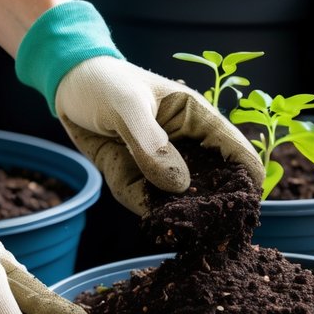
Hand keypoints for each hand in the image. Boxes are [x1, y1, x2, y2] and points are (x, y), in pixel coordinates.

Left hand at [55, 56, 265, 213]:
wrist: (68, 84)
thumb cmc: (104, 83)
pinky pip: (147, 200)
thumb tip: (180, 186)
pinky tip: (155, 221)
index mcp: (196, 117)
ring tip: (183, 229)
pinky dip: (150, 211)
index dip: (246, 178)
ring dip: (180, 214)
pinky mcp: (138, 175)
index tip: (246, 208)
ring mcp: (161, 162)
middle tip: (215, 230)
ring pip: (180, 197)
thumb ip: (151, 144)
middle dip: (214, 205)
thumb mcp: (126, 107)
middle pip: (213, 181)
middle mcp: (185, 143)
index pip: (235, 149)